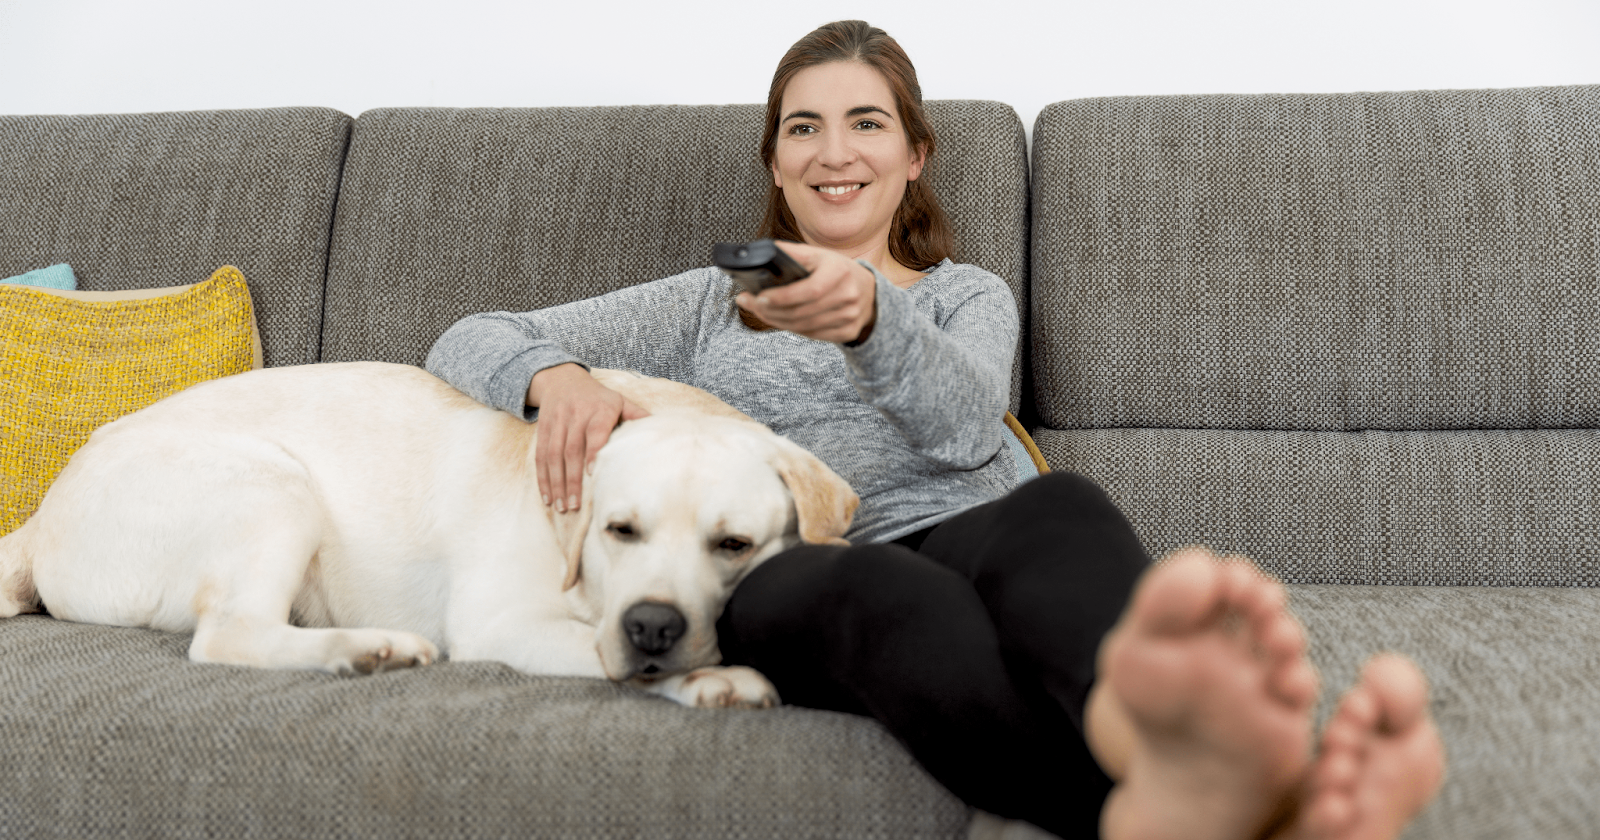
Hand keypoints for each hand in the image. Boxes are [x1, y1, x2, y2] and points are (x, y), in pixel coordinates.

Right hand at [526, 363, 649, 511]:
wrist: (562, 379)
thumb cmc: (598, 397)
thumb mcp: (619, 400)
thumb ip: (637, 415)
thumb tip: (660, 430)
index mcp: (599, 410)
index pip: (595, 432)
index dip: (593, 452)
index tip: (592, 474)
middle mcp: (576, 415)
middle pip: (571, 450)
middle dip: (572, 480)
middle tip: (575, 505)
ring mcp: (557, 422)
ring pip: (553, 456)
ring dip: (556, 483)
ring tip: (561, 506)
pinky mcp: (543, 429)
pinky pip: (540, 455)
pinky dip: (542, 478)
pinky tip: (547, 496)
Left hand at [734, 241, 876, 343]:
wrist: (869, 291)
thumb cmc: (836, 270)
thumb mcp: (818, 255)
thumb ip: (792, 253)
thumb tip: (761, 252)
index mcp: (840, 271)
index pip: (809, 290)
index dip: (783, 297)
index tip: (759, 296)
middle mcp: (848, 296)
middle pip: (802, 312)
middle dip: (770, 310)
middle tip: (749, 303)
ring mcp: (850, 317)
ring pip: (804, 326)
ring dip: (776, 321)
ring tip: (759, 310)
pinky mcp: (848, 332)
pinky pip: (812, 335)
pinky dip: (792, 328)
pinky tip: (779, 319)